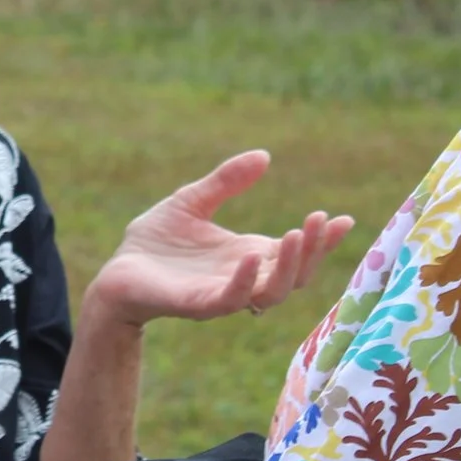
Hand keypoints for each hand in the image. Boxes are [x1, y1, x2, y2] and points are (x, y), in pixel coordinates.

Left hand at [84, 151, 353, 328]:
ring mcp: (222, 294)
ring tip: (294, 233)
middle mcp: (243, 279)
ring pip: (271, 292)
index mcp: (249, 256)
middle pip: (295, 275)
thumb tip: (264, 155)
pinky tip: (250, 256)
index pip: (297, 253)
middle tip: (320, 220)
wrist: (116, 271)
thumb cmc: (155, 242)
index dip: (322, 240)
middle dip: (313, 250)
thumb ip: (226, 181)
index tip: (343, 219)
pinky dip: (245, 282)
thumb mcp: (193, 201)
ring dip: (288, 266)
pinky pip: (229, 300)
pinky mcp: (196, 305)